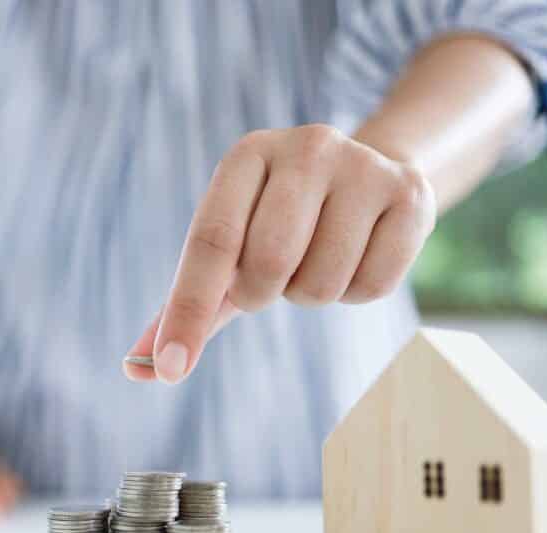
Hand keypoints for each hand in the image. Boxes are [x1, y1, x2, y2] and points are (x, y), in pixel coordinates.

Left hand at [124, 124, 435, 383]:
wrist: (370, 173)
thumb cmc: (280, 221)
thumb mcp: (231, 247)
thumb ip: (185, 304)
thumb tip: (136, 367)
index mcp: (246, 156)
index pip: (210, 242)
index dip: (188, 310)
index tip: (169, 369)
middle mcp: (306, 148)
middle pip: (268, 265)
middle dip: (263, 295)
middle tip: (273, 278)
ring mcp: (363, 167)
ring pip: (322, 283)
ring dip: (310, 294)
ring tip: (316, 259)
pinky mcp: (410, 194)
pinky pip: (373, 287)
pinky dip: (357, 292)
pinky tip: (357, 256)